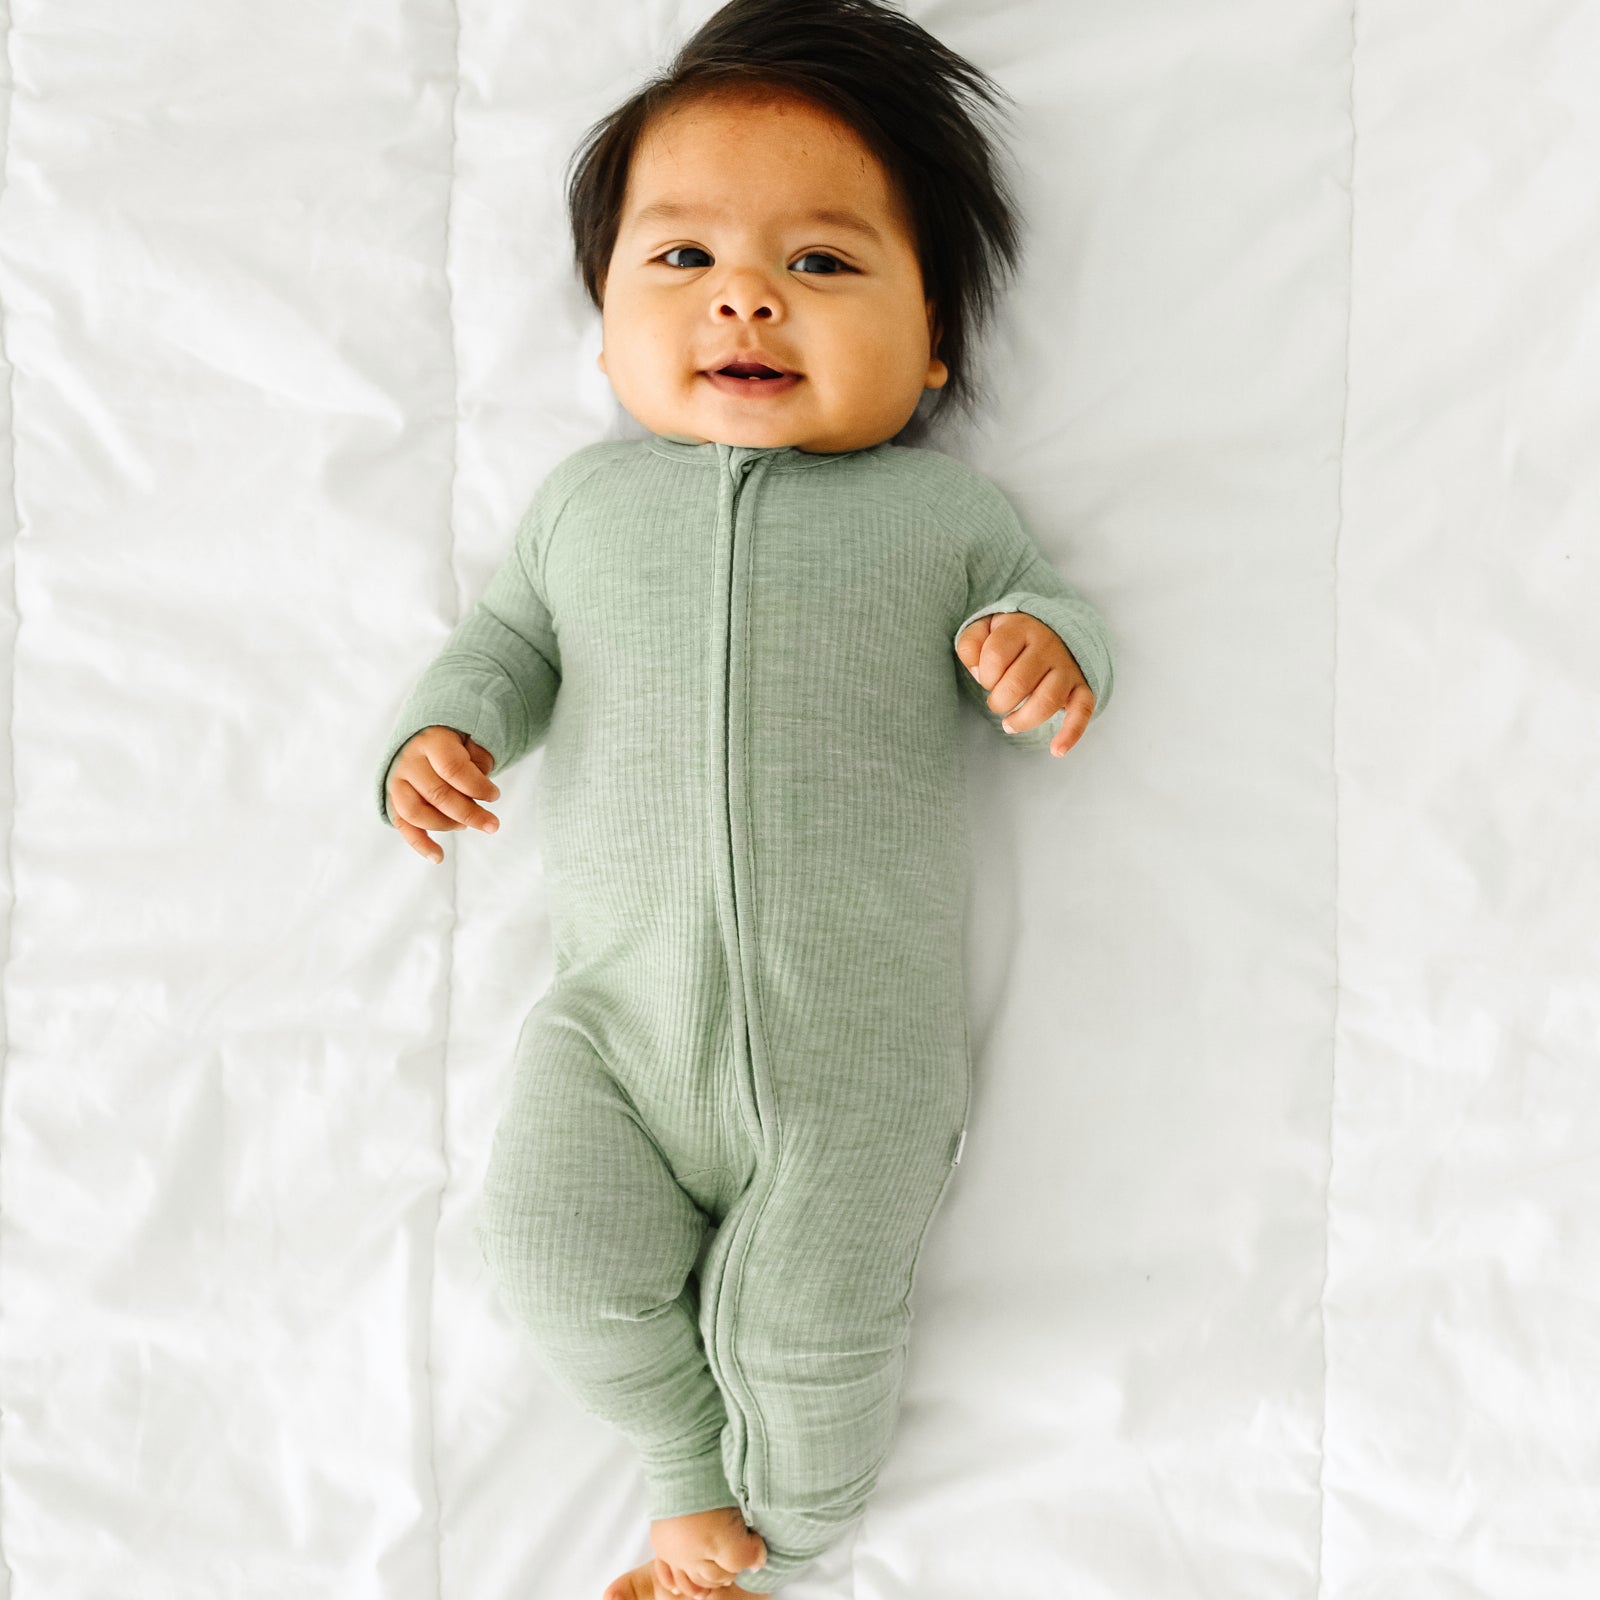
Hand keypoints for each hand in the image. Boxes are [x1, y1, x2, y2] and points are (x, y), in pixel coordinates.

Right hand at [386, 726, 500, 862]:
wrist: (424, 740)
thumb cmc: (456, 745)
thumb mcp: (471, 741)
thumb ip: (478, 760)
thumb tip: (479, 790)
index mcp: (431, 741)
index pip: (452, 768)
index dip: (477, 786)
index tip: (495, 796)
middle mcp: (409, 761)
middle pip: (437, 794)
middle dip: (469, 813)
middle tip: (492, 825)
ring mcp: (398, 782)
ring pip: (416, 812)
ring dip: (446, 825)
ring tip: (465, 826)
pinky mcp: (394, 801)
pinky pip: (402, 826)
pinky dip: (419, 844)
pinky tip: (438, 857)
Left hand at [956, 612, 1095, 757]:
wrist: (1055, 630)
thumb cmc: (1012, 637)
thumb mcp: (985, 630)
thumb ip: (970, 645)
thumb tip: (978, 672)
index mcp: (1021, 629)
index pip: (995, 656)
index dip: (984, 675)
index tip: (987, 678)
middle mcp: (1048, 646)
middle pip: (1018, 683)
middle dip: (999, 701)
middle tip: (997, 702)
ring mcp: (1067, 668)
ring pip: (1047, 700)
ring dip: (1023, 720)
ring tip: (1009, 724)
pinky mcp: (1082, 688)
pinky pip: (1083, 710)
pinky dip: (1071, 733)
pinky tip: (1057, 750)